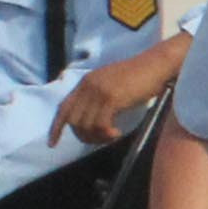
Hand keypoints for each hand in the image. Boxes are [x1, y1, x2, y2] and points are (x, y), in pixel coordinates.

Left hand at [49, 34, 187, 145]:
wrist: (155, 65)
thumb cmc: (139, 77)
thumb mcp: (111, 85)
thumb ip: (97, 98)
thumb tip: (91, 124)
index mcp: (86, 82)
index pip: (64, 108)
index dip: (56, 127)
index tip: (52, 143)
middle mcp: (88, 86)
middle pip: (74, 121)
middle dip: (84, 136)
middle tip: (101, 140)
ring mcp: (98, 91)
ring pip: (87, 125)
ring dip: (98, 137)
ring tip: (112, 136)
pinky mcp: (111, 98)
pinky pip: (101, 125)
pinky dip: (107, 134)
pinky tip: (117, 132)